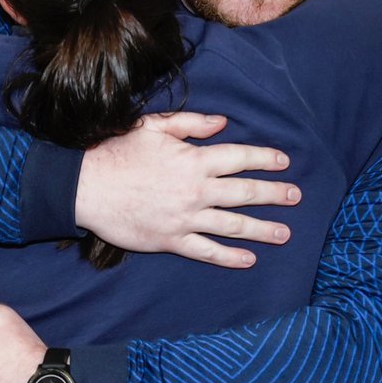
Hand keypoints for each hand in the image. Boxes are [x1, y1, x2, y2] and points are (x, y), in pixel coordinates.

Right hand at [74, 111, 299, 268]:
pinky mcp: (171, 240)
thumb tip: (223, 123)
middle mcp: (195, 190)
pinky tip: (249, 259)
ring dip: (262, 229)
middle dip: (274, 194)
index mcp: (193, 160)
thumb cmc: (117, 152)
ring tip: (285, 233)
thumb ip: (191, 124)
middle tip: (296, 197)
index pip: (239, 158)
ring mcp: (185, 218)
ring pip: (232, 225)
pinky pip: (207, 251)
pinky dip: (230, 257)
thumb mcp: (153, 127)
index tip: (284, 163)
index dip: (265, 159)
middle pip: (244, 192)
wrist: (86, 188)